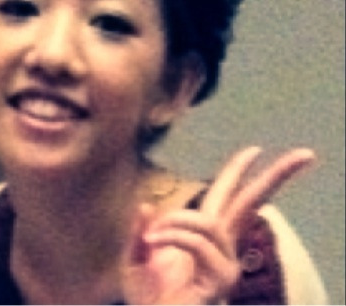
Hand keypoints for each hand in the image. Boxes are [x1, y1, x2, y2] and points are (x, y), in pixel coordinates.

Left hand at [122, 147, 314, 304]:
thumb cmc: (146, 300)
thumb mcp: (135, 259)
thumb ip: (140, 231)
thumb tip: (146, 204)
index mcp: (205, 237)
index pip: (227, 197)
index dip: (238, 172)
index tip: (254, 150)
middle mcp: (222, 248)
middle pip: (252, 203)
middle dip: (275, 176)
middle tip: (305, 153)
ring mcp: (225, 266)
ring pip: (210, 222)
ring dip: (178, 222)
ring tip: (151, 236)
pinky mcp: (220, 281)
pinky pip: (198, 242)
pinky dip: (173, 235)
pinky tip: (152, 240)